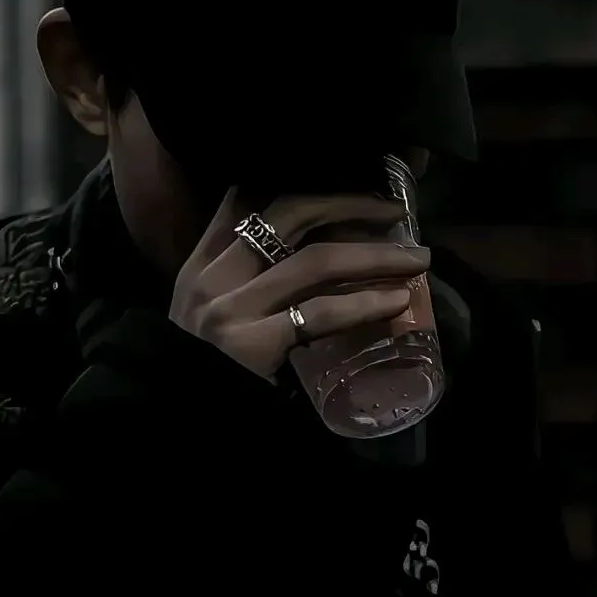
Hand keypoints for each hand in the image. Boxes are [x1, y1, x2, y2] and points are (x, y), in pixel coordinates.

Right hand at [170, 189, 430, 377]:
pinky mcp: (251, 347)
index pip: (245, 197)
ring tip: (417, 260)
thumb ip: (243, 281)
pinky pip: (320, 313)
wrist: (179, 420)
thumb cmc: (204, 369)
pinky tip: (395, 301)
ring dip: (376, 257)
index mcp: (200, 263)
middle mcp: (212, 277)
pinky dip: (365, 304)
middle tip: (394, 213)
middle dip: (351, 204)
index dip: (302, 179)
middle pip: (291, 213)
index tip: (350, 177)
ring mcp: (230, 311)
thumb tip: (312, 256)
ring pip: (316, 260)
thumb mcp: (205, 311)